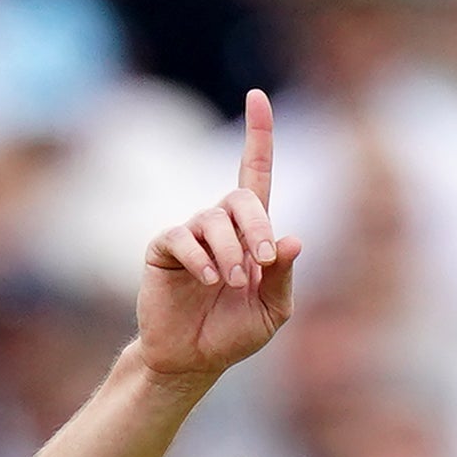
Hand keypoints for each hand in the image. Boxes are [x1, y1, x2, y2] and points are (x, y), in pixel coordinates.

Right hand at [139, 89, 299, 384]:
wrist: (191, 360)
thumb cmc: (233, 334)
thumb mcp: (272, 311)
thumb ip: (284, 276)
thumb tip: (293, 239)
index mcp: (250, 232)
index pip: (255, 172)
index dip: (258, 134)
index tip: (257, 96)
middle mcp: (219, 224)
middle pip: (241, 198)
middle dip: (256, 228)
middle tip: (260, 265)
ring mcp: (190, 234)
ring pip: (213, 220)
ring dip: (230, 253)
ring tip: (231, 285)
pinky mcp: (164, 249)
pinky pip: (182, 238)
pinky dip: (201, 260)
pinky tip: (208, 281)